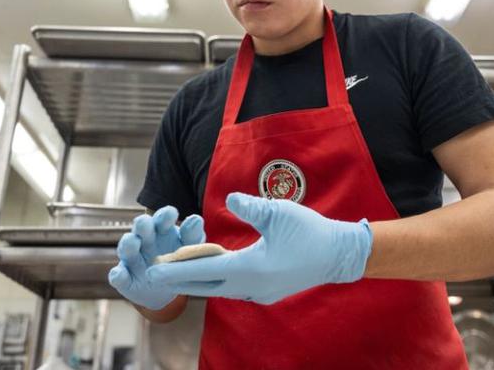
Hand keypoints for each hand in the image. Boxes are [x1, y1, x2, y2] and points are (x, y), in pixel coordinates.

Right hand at [108, 206, 204, 309]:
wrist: (168, 289)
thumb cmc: (181, 261)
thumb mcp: (191, 249)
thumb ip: (193, 235)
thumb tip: (196, 219)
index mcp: (163, 229)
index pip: (164, 218)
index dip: (166, 215)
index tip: (171, 214)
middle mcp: (145, 239)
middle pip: (142, 226)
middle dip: (143, 224)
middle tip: (145, 223)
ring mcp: (133, 257)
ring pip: (128, 246)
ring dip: (129, 244)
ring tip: (133, 242)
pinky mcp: (125, 277)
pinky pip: (118, 275)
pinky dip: (118, 275)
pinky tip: (118, 275)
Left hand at [147, 193, 372, 304]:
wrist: (339, 255)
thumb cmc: (311, 232)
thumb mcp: (278, 212)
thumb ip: (250, 206)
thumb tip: (229, 199)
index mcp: (250, 268)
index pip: (204, 270)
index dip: (177, 269)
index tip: (154, 270)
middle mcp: (251, 287)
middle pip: (206, 286)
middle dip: (180, 278)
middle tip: (155, 273)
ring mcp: (259, 293)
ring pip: (220, 288)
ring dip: (199, 279)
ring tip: (178, 269)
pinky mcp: (267, 292)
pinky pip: (234, 288)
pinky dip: (218, 280)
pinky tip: (211, 270)